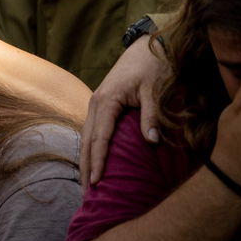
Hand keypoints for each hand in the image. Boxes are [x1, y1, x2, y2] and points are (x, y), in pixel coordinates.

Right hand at [81, 36, 169, 187]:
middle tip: (86, 195)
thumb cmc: (153, 65)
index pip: (99, 138)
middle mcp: (96, 104)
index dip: (97, 162)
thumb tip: (151, 142)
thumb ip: (151, 115)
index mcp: (105, 101)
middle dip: (85, 168)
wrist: (149, 46)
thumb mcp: (155, 89)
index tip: (96, 183)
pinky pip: (93, 132)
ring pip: (86, 138)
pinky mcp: (103, 106)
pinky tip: (93, 163)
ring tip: (87, 185)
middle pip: (86, 142)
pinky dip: (91, 150)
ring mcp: (97, 104)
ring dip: (86, 161)